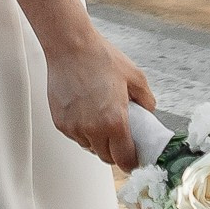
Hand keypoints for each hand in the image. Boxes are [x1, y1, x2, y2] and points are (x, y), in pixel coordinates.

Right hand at [43, 22, 156, 166]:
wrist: (70, 47)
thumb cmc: (99, 58)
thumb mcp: (135, 77)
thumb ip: (147, 100)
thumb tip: (148, 112)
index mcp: (114, 121)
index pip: (124, 160)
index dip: (131, 161)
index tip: (133, 157)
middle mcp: (93, 129)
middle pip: (107, 158)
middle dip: (115, 151)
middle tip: (120, 136)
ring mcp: (74, 127)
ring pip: (90, 147)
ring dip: (98, 141)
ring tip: (101, 120)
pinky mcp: (60, 123)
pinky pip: (75, 136)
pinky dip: (83, 131)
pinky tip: (87, 112)